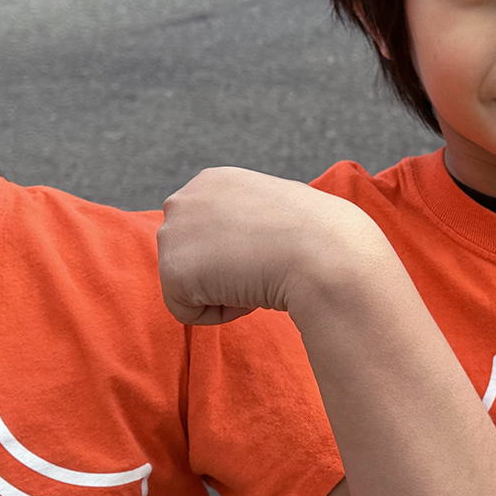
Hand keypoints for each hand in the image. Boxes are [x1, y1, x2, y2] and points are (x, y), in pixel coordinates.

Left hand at [158, 167, 390, 326]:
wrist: (323, 252)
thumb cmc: (316, 234)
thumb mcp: (278, 208)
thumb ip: (248, 218)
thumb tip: (245, 241)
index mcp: (212, 180)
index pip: (206, 233)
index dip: (238, 251)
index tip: (267, 249)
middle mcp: (184, 199)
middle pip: (191, 258)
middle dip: (223, 270)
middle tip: (262, 264)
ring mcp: (173, 233)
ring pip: (189, 285)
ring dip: (223, 291)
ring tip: (257, 274)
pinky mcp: (172, 271)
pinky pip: (189, 312)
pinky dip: (220, 314)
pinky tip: (248, 292)